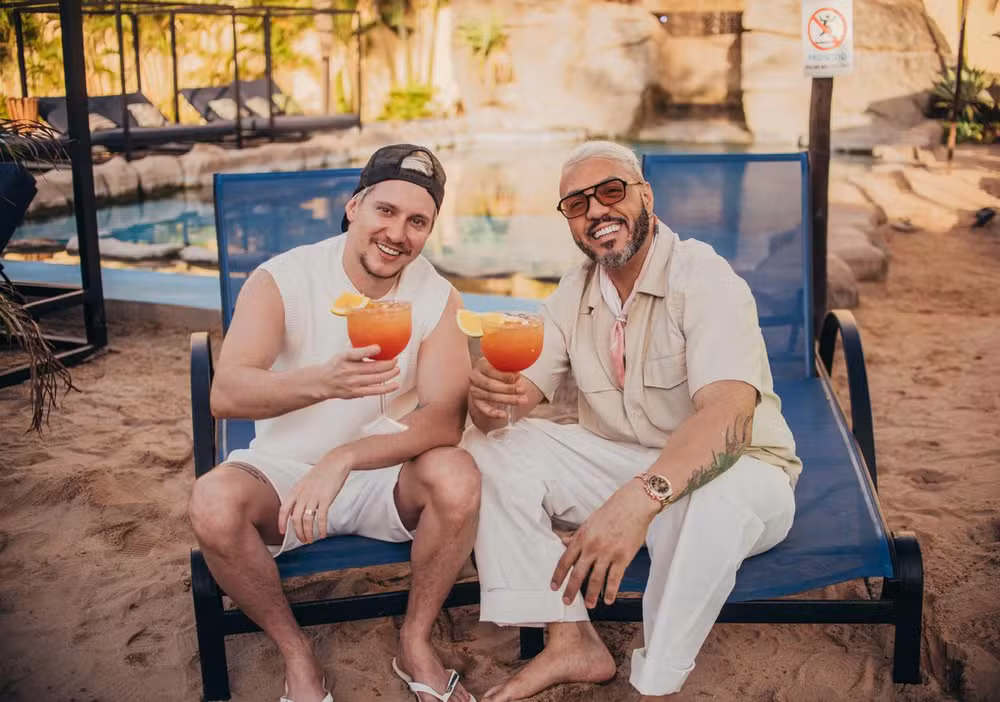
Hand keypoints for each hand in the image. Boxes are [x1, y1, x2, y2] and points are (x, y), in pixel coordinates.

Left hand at [279, 454, 350, 543]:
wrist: (335, 462)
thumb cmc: (322, 473)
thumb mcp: (305, 483)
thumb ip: (299, 496)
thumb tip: (294, 512)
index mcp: (296, 491)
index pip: (284, 510)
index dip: (281, 523)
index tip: (282, 533)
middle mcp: (303, 495)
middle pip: (295, 519)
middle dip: (298, 532)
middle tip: (303, 540)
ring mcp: (314, 497)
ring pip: (307, 520)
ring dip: (308, 533)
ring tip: (311, 539)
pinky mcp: (326, 499)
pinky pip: (321, 518)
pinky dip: (321, 528)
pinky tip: (323, 534)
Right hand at [318, 345, 399, 400]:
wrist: (322, 382)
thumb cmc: (335, 366)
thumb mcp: (343, 354)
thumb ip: (358, 351)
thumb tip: (376, 347)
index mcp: (346, 358)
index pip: (358, 353)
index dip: (370, 350)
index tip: (380, 348)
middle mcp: (350, 370)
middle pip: (374, 368)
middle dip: (389, 364)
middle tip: (396, 360)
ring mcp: (354, 383)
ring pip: (377, 379)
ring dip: (390, 374)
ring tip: (397, 369)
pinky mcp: (356, 392)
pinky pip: (375, 391)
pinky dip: (387, 388)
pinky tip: (395, 385)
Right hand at [468, 356, 525, 419]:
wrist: (491, 377)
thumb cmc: (499, 369)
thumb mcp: (504, 364)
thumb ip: (509, 368)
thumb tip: (517, 376)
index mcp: (481, 364)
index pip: (490, 370)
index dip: (504, 375)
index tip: (517, 377)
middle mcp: (474, 377)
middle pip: (490, 385)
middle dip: (508, 388)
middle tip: (522, 390)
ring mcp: (474, 389)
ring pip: (490, 396)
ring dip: (507, 399)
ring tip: (521, 400)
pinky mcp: (476, 401)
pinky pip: (484, 409)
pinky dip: (494, 413)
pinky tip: (503, 415)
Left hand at [551, 480, 659, 607]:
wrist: (632, 506)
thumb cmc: (611, 511)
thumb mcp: (589, 521)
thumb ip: (576, 535)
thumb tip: (563, 542)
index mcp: (582, 537)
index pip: (565, 560)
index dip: (558, 575)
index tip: (554, 586)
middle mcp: (592, 547)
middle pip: (578, 573)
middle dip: (571, 589)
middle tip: (566, 601)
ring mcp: (607, 553)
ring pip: (596, 579)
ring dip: (591, 594)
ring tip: (589, 604)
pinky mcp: (622, 557)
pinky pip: (614, 578)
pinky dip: (610, 591)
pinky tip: (608, 599)